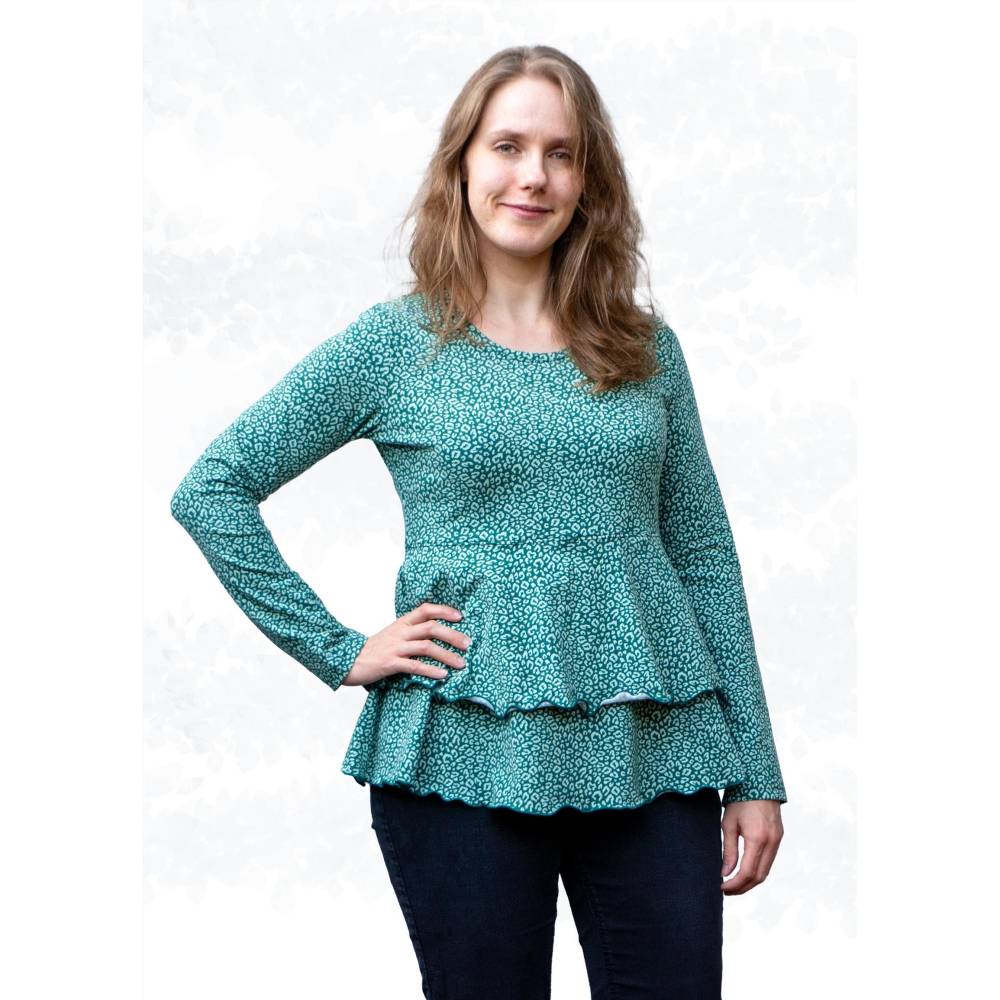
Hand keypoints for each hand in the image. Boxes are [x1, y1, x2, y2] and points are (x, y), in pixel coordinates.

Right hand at [341, 603, 470, 687]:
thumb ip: (410, 633)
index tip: (460, 617)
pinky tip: (442, 676)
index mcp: (401, 623)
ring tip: (461, 664)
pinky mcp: (390, 664)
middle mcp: (400, 632)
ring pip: (426, 647)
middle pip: (431, 628)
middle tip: (468, 644)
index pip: (425, 609)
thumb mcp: (392, 635)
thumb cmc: (373, 650)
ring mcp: (395, 647)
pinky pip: (414, 666)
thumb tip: (435, 636)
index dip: (444, 610)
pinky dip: (430, 671)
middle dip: (453, 635)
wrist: (348, 661)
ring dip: (447, 655)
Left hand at [720, 799, 783, 894]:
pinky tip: (745, 872)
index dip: (734, 884)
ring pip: (766, 871)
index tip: (721, 888)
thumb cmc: (740, 800)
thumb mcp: (728, 824)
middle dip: (742, 887)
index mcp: (757, 838)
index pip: (747, 872)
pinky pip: (769, 861)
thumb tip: (725, 873)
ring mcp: (778, 840)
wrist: (759, 782)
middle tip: (726, 890)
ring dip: (750, 881)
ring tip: (734, 884)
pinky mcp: (779, 838)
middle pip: (759, 877)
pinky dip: (758, 871)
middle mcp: (771, 842)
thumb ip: (728, 851)